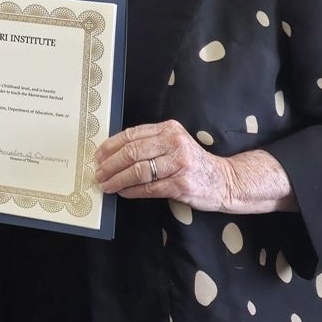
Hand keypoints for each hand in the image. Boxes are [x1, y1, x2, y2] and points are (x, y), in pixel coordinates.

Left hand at [95, 119, 233, 211]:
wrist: (223, 180)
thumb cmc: (192, 162)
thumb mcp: (173, 144)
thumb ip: (149, 143)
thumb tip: (112, 153)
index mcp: (169, 129)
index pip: (132, 135)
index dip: (111, 146)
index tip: (98, 156)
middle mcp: (174, 143)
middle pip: (132, 152)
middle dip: (110, 165)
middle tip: (98, 173)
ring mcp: (179, 164)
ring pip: (138, 171)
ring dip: (118, 180)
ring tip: (107, 185)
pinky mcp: (181, 184)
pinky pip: (149, 188)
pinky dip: (132, 191)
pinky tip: (123, 192)